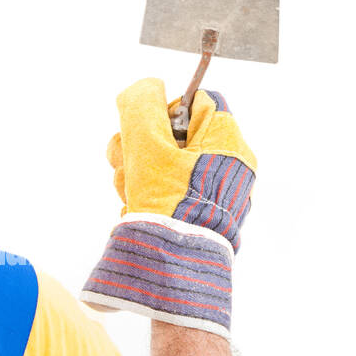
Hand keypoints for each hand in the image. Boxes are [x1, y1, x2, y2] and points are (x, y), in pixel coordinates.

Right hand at [80, 78, 256, 336]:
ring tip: (129, 190)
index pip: (199, 102)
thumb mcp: (146, 143)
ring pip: (164, 163)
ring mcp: (215, 193)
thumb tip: (146, 88)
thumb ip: (141, 106)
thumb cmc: (166, 202)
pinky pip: (168, 190)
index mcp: (228, 143)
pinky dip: (147, 193)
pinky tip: (136, 207)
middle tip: (127, 161)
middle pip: (175, 134)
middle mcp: (228, 166)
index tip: (143, 128)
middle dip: (140, 145)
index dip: (164, 109)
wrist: (172, 268)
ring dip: (136, 170)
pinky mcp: (198, 215)